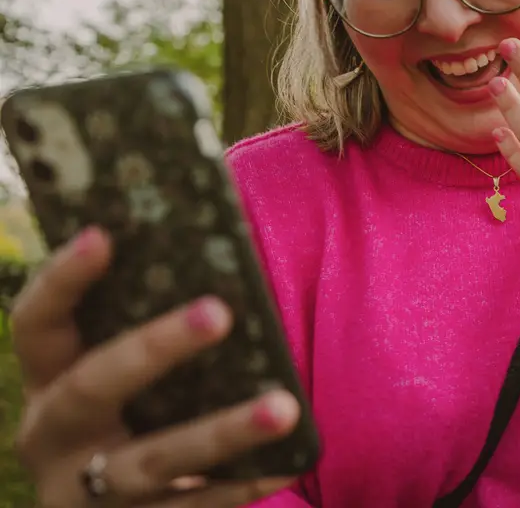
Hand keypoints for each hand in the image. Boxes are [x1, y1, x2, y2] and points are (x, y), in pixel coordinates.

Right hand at [11, 227, 300, 506]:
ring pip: (155, 459)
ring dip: (223, 431)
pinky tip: (285, 465)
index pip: (37, 325)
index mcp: (48, 383)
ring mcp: (87, 492)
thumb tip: (215, 250)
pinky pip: (192, 507)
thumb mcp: (115, 379)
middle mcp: (55, 438)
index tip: (102, 235)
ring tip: (283, 406)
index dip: (61, 280)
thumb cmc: (128, 418)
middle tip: (219, 312)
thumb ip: (140, 327)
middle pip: (92, 387)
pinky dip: (241, 485)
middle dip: (155, 347)